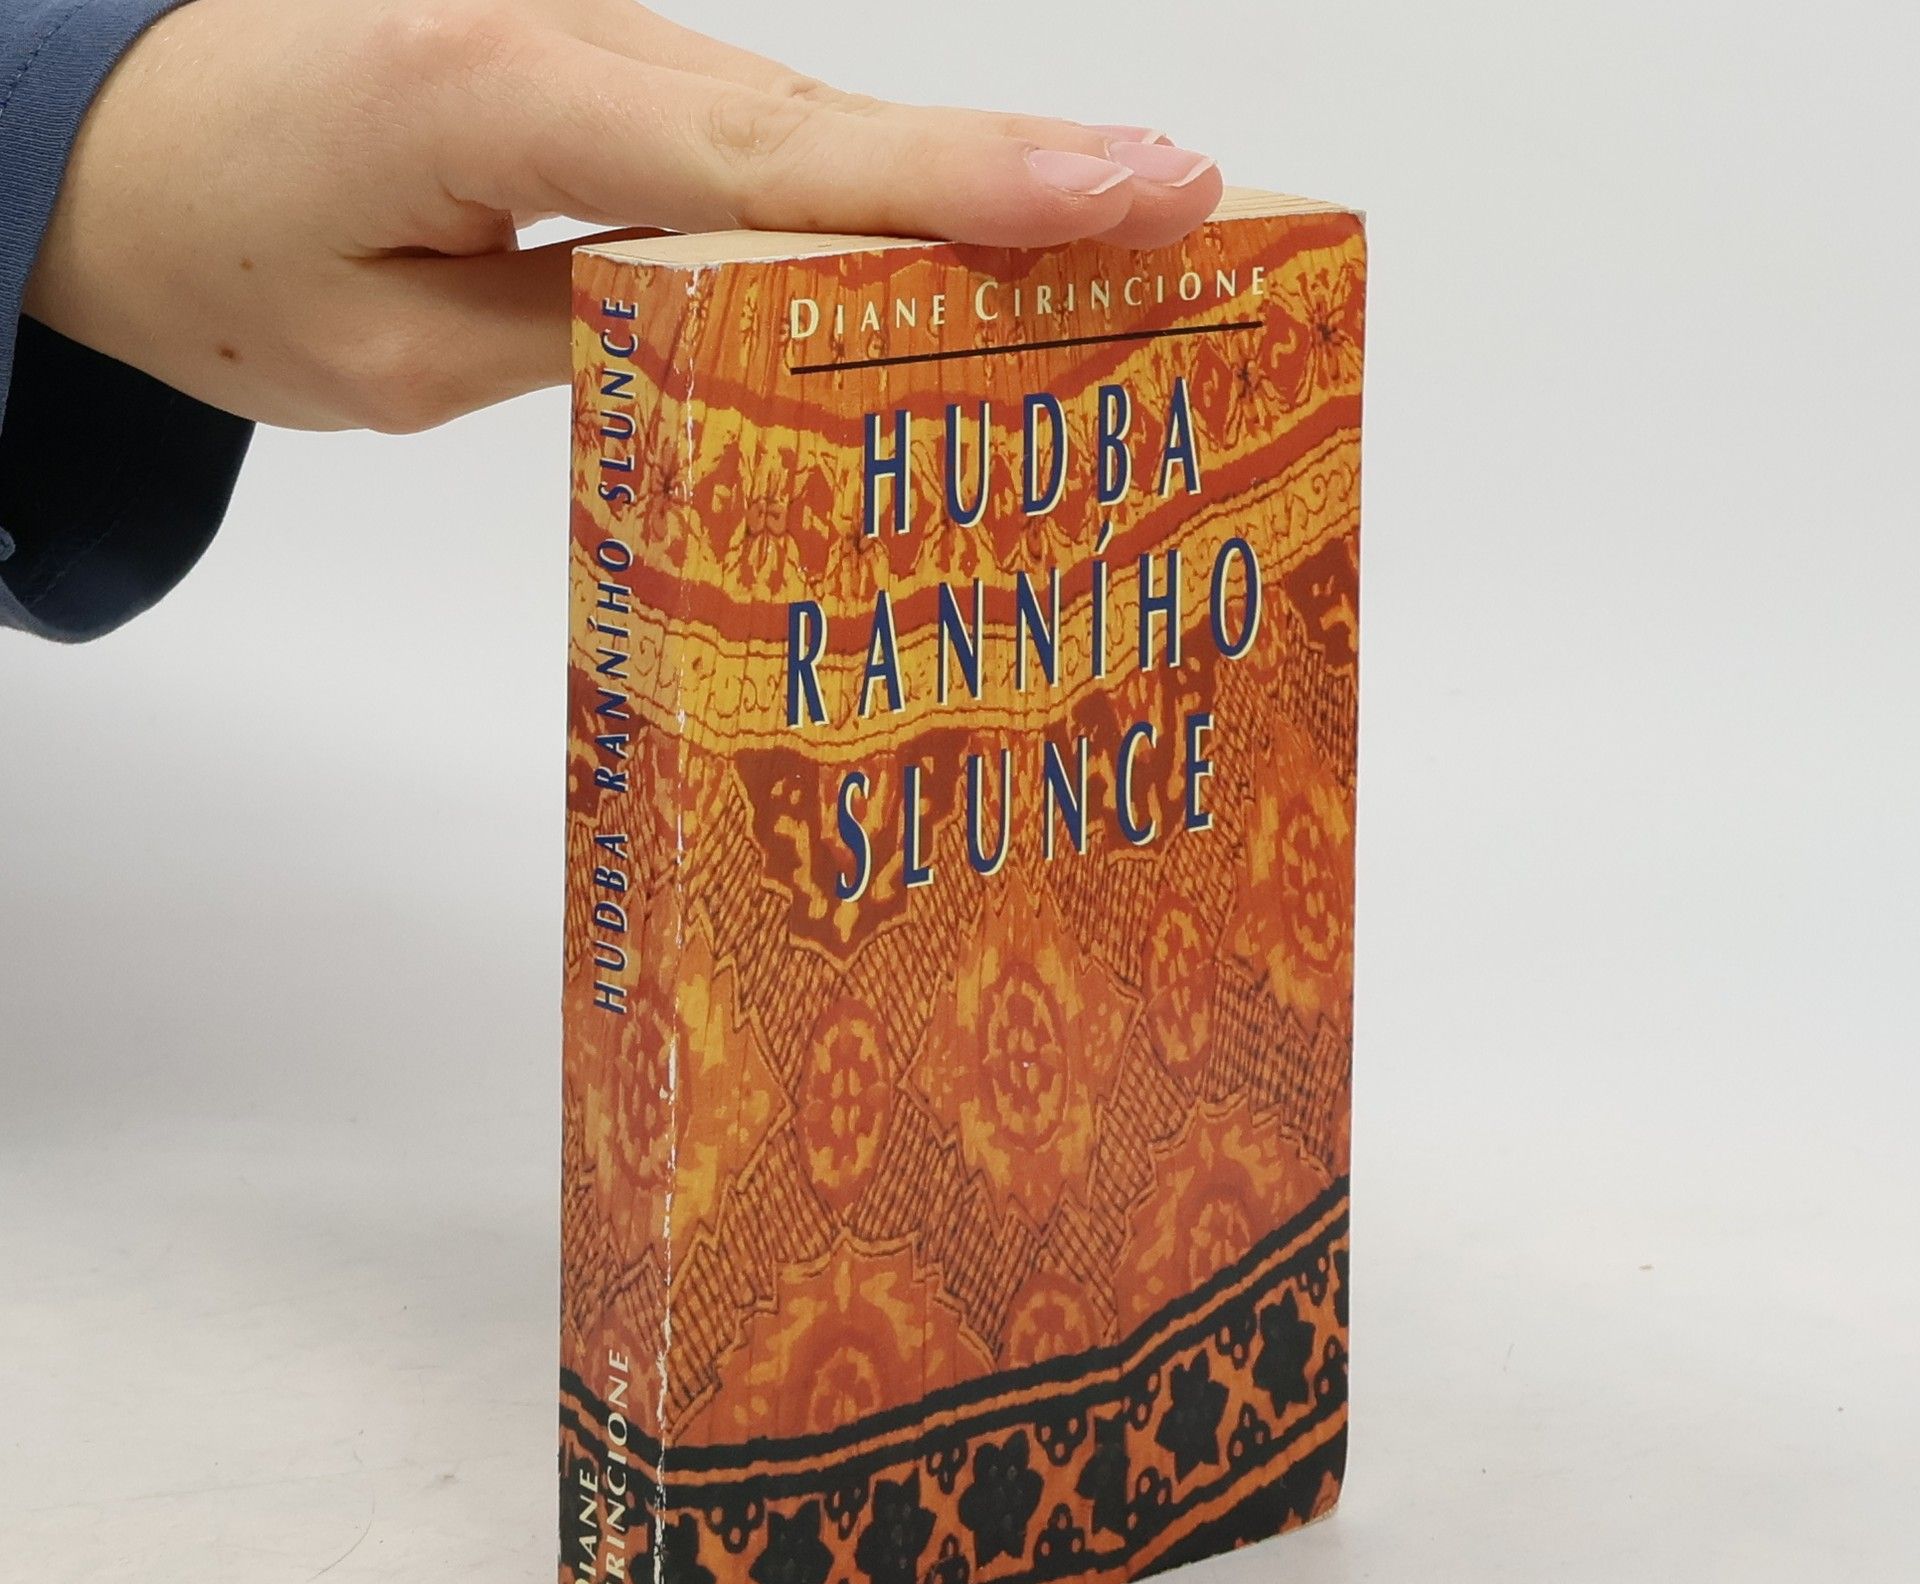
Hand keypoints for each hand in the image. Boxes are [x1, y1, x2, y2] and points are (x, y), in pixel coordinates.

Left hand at [24, 0, 1222, 433]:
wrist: (107, 130)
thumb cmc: (217, 244)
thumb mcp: (387, 360)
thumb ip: (581, 345)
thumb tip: (748, 337)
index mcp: (502, 91)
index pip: (773, 149)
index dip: (962, 179)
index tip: (1131, 185)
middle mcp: (574, 38)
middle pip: (832, 123)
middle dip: (1015, 177)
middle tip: (1196, 215)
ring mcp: (598, 47)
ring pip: (811, 131)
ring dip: (959, 195)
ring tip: (1122, 245)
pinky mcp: (607, 80)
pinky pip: (759, 145)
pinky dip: (865, 201)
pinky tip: (957, 257)